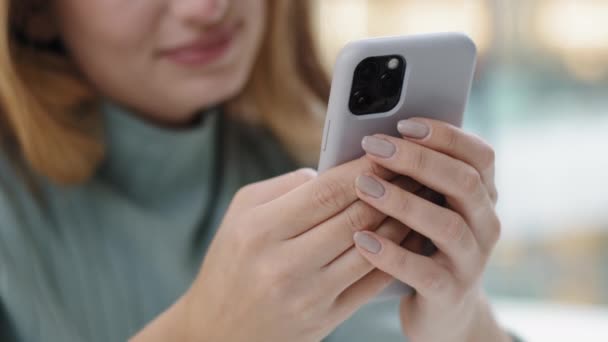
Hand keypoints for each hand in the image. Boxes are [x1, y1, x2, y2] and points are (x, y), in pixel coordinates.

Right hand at [132, 159, 416, 341]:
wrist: (217, 332)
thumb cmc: (229, 265)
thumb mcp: (240, 215)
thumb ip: (285, 187)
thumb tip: (332, 173)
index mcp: (260, 229)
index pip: (327, 191)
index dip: (364, 168)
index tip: (389, 151)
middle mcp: (285, 263)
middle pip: (355, 217)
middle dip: (392, 188)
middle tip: (416, 168)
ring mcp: (308, 295)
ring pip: (372, 248)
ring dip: (402, 219)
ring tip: (422, 197)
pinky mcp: (325, 319)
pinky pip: (372, 281)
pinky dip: (397, 254)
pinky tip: (411, 235)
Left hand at [351, 118, 509, 341]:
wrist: (444, 309)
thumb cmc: (425, 243)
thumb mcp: (429, 206)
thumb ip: (415, 177)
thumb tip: (372, 138)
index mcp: (483, 196)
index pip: (479, 155)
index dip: (444, 135)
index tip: (403, 124)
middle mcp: (485, 224)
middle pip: (464, 182)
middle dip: (417, 160)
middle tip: (374, 147)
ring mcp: (472, 261)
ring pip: (447, 225)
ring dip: (402, 201)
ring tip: (364, 187)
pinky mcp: (450, 293)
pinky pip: (424, 272)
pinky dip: (392, 254)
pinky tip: (362, 239)